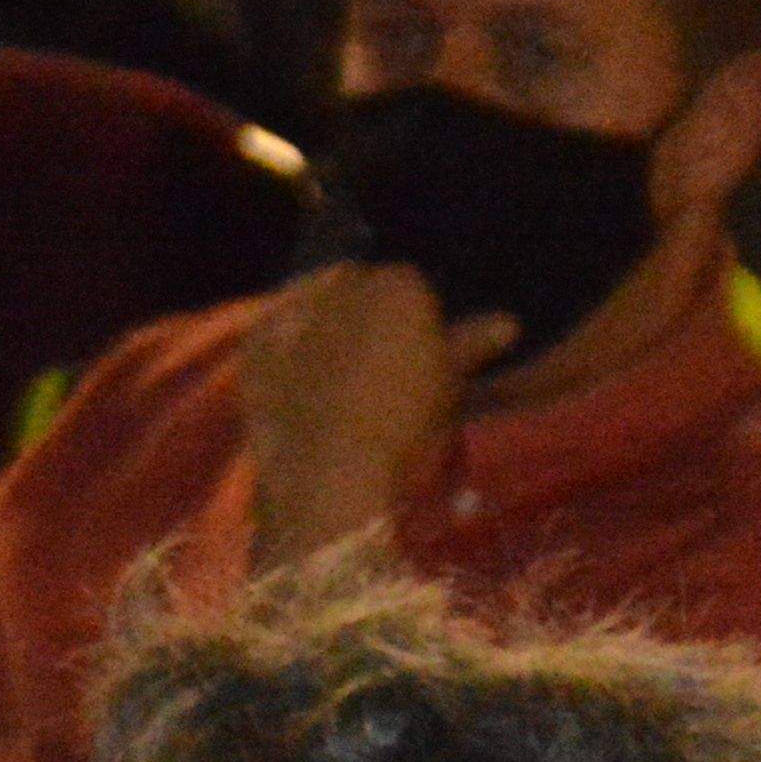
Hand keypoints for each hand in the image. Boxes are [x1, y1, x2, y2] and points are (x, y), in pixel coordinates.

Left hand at [236, 258, 507, 571]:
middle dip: (364, 311)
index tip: (413, 347)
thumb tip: (505, 323)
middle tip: (372, 356)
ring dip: (321, 322)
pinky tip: (293, 372)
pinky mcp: (255, 344)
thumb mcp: (448, 389)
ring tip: (331, 366)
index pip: (409, 282)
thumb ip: (470, 345)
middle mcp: (344, 285)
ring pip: (312, 302)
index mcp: (400, 286)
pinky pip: (272, 330)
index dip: (412, 315)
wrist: (330, 478)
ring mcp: (294, 311)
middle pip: (357, 285)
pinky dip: (283, 344)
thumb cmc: (405, 431)